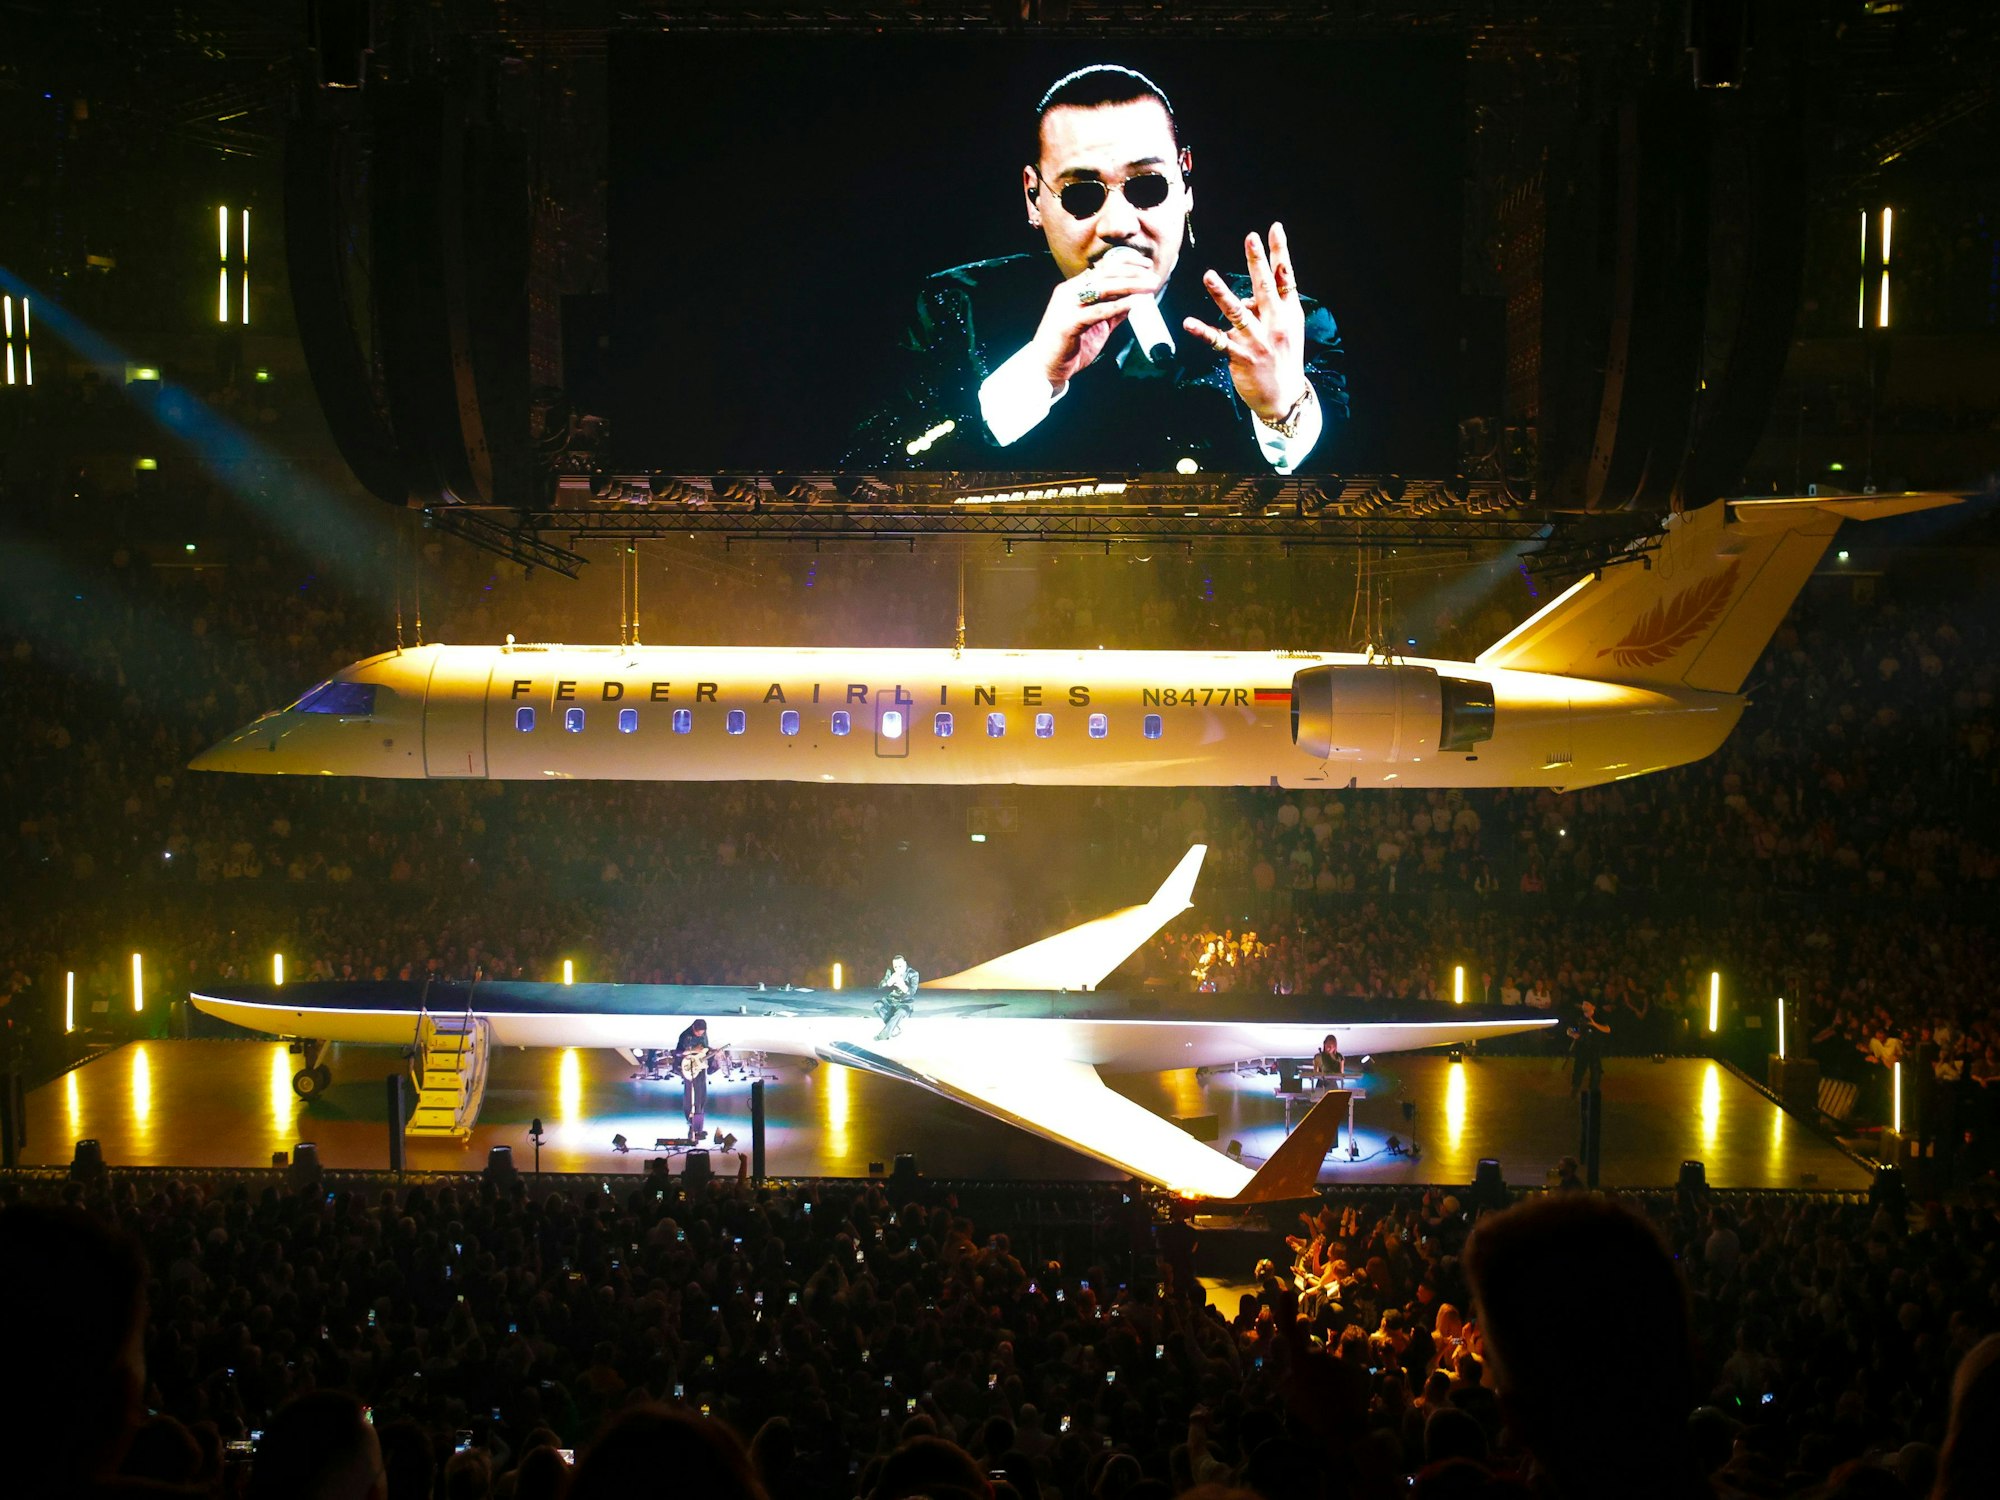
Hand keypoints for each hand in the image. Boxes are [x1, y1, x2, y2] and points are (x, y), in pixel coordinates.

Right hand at [1029, 256, 1161, 389]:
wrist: (1045, 367)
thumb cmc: (1069, 346)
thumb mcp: (1096, 325)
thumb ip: (1113, 313)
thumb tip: (1135, 302)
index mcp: (1074, 288)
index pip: (1102, 267)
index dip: (1126, 262)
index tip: (1146, 264)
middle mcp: (1069, 292)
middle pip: (1105, 273)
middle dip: (1133, 272)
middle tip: (1154, 275)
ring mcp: (1067, 306)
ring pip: (1102, 288)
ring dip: (1130, 285)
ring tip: (1149, 286)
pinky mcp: (1068, 323)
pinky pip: (1097, 311)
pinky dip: (1118, 306)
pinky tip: (1134, 303)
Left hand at [1184, 223, 1308, 424]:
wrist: (1284, 396)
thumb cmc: (1282, 357)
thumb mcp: (1286, 328)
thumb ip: (1267, 308)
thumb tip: (1244, 295)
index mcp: (1288, 313)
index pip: (1284, 277)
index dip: (1280, 252)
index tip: (1274, 228)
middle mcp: (1275, 324)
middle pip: (1264, 287)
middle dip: (1256, 262)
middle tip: (1250, 238)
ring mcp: (1258, 341)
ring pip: (1238, 312)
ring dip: (1222, 293)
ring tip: (1209, 276)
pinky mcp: (1241, 357)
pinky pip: (1218, 341)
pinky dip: (1203, 331)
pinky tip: (1188, 322)